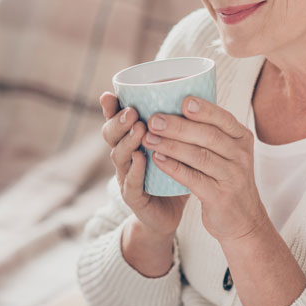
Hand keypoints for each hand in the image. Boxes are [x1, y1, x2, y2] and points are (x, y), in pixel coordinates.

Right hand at [100, 92, 187, 238]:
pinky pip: (131, 182)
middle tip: (132, 111)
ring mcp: (125, 176)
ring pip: (119, 156)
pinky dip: (135, 170)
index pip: (114, 120)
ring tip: (138, 129)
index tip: (109, 95)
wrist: (169, 214)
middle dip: (118, 122)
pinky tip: (141, 158)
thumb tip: (196, 92)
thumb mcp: (174, 147)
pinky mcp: (133, 197)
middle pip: (110, 135)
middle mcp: (124, 156)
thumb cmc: (173, 175)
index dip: (110, 108)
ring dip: (128, 141)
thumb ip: (179, 126)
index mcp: (130, 141)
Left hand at [144, 96, 267, 242]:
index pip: (223, 119)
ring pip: (199, 156)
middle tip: (153, 120)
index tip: (182, 101)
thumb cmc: (226, 177)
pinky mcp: (220, 196)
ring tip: (149, 138)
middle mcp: (241, 155)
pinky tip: (157, 159)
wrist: (242, 219)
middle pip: (208, 136)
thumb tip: (178, 103)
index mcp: (242, 138)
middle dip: (178, 126)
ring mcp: (232, 177)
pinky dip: (173, 167)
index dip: (204, 109)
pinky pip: (193, 178)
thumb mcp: (228, 152)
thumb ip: (211, 131)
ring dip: (171, 146)